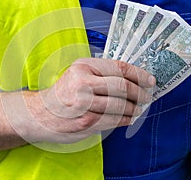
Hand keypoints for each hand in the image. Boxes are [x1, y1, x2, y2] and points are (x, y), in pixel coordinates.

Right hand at [4, 58, 155, 143]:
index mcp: (83, 67)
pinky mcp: (85, 122)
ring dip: (134, 108)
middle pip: (122, 87)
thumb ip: (100, 73)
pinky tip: (128, 118)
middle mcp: (82, 83)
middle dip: (140, 93)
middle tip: (146, 97)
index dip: (138, 74)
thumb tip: (131, 78)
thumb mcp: (77, 74)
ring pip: (120, 106)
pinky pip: (114, 120)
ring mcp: (83, 104)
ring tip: (137, 109)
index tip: (149, 80)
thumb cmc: (63, 93)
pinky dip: (126, 120)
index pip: (118, 68)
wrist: (40, 113)